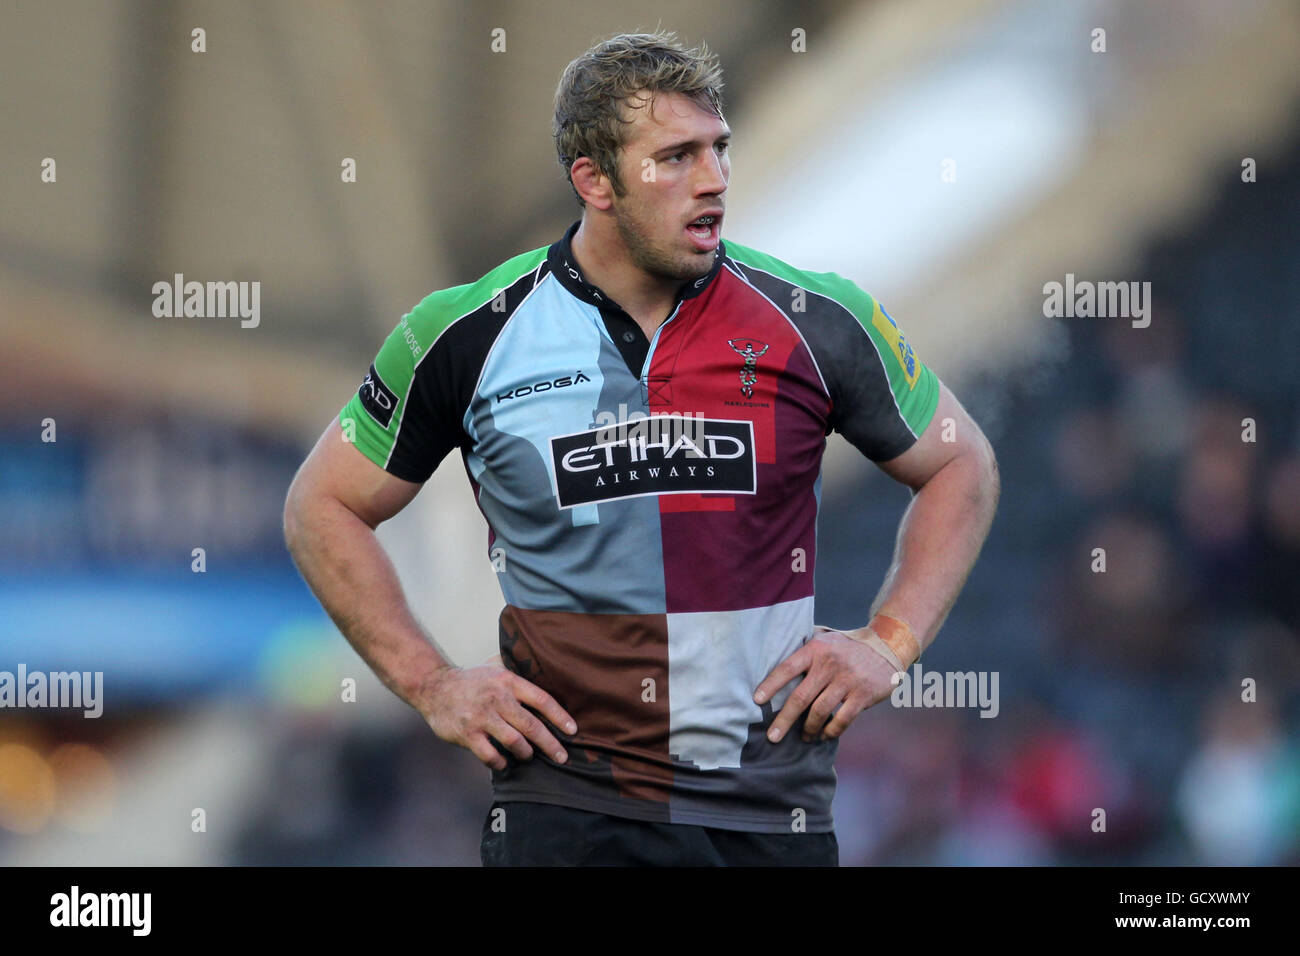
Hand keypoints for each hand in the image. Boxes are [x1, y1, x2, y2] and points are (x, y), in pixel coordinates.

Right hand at [420, 656, 577, 770]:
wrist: (434, 687)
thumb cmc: (472, 680)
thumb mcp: (495, 667)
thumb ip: (518, 673)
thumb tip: (549, 674)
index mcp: (507, 681)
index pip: (541, 699)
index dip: (559, 716)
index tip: (573, 731)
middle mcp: (496, 698)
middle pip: (531, 725)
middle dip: (550, 744)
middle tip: (562, 757)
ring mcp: (480, 716)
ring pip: (514, 741)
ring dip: (525, 752)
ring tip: (528, 755)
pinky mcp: (466, 733)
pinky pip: (490, 754)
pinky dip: (500, 762)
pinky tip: (504, 763)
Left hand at [753, 625, 899, 743]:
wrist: (887, 645)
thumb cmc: (847, 645)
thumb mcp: (825, 637)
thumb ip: (804, 646)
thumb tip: (773, 653)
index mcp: (815, 649)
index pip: (787, 668)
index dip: (770, 685)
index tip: (756, 700)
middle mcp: (829, 665)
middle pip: (800, 697)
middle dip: (784, 720)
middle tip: (772, 737)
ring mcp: (847, 680)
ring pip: (819, 711)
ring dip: (809, 729)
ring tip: (804, 737)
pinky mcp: (862, 695)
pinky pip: (842, 719)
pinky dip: (831, 731)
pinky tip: (825, 735)